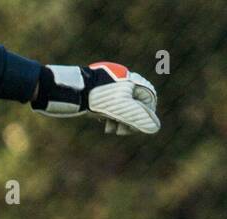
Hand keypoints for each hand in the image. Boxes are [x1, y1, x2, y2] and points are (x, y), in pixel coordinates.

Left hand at [32, 62, 159, 135]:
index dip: (148, 113)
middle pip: (135, 104)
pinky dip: (108, 116)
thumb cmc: (98, 99)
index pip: (149, 96)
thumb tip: (155, 128)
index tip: (140, 125)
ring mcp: (107, 85)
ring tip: (111, 129)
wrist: (70, 92)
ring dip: (119, 121)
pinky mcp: (95, 91)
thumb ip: (140, 118)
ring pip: (121, 107)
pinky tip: (102, 123)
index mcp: (130, 80)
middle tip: (123, 131)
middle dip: (131, 120)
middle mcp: (120, 80)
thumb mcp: (122, 111)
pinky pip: (108, 106)